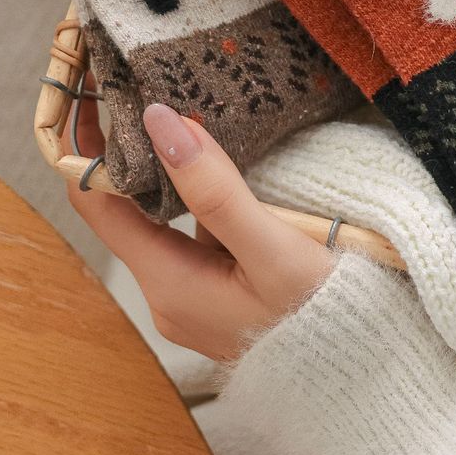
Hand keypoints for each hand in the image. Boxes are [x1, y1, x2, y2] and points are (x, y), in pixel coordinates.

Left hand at [65, 90, 334, 360]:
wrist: (369, 373)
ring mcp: (196, 295)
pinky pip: (194, 230)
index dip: (86, 148)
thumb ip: (216, 189)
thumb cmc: (327, 318)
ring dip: (169, 166)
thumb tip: (160, 122)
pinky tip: (222, 156)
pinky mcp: (223, 291)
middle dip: (129, 147)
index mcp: (169, 284)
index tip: (92, 90)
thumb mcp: (275, 249)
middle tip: (140, 81)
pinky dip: (198, 190)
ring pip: (163, 216)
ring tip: (182, 101)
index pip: (96, 204)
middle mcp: (170, 293)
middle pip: (126, 207)